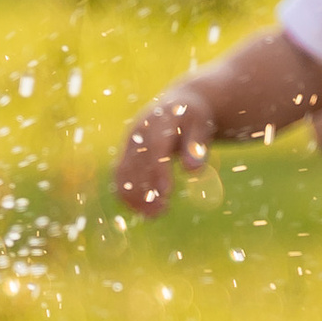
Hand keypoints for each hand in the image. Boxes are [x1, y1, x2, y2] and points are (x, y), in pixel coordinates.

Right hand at [114, 84, 217, 216]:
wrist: (176, 105)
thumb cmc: (192, 118)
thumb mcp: (201, 127)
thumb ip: (197, 147)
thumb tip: (193, 170)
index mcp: (159, 119)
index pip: (156, 147)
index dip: (158, 170)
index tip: (167, 193)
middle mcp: (139, 130)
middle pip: (138, 163)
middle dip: (147, 188)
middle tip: (163, 211)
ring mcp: (129, 142)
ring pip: (125, 173)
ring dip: (136, 196)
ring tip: (155, 215)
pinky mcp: (125, 154)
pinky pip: (120, 177)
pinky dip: (128, 195)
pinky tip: (144, 211)